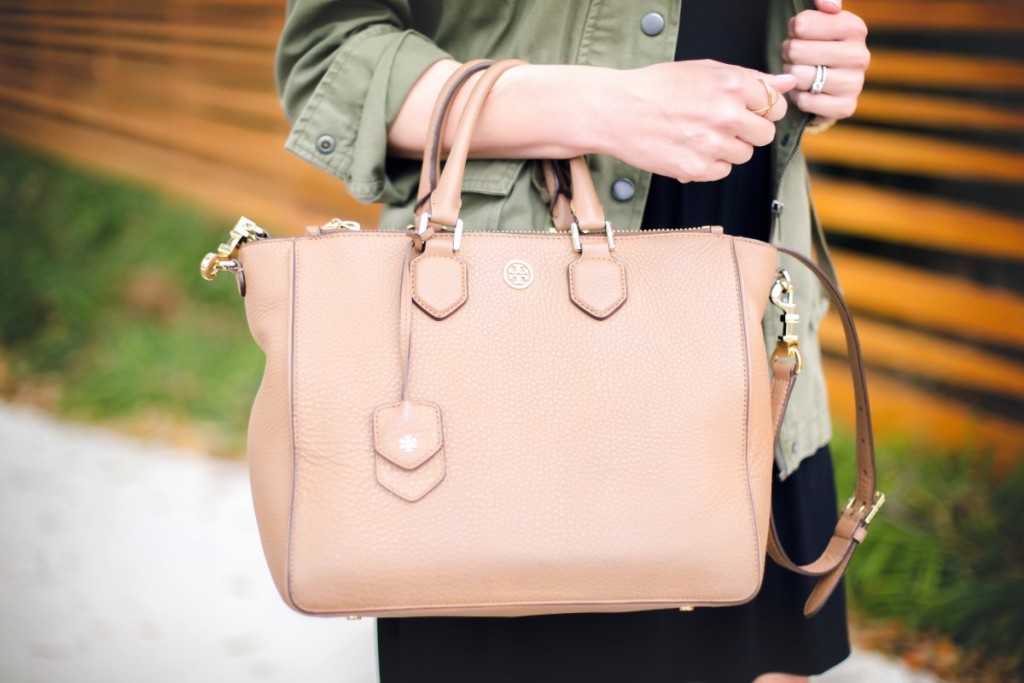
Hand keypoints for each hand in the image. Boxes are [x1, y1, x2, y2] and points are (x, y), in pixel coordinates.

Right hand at [600, 60, 797, 182]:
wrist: (617, 111)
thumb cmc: (656, 88)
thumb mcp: (704, 70)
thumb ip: (750, 77)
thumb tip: (786, 82)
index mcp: (731, 84)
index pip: (775, 104)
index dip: (763, 109)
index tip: (749, 111)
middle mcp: (726, 114)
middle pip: (765, 134)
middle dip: (748, 131)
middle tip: (722, 125)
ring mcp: (713, 144)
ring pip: (744, 155)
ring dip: (728, 148)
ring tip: (700, 135)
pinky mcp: (698, 169)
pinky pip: (722, 171)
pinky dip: (710, 164)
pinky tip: (690, 149)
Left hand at [782, 0, 869, 123]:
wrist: (827, 85)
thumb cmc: (817, 46)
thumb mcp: (818, 20)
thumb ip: (823, 1)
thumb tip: (829, 4)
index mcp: (855, 28)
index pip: (802, 25)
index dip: (792, 31)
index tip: (800, 35)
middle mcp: (860, 55)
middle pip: (796, 51)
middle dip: (788, 55)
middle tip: (797, 58)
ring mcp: (855, 83)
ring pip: (799, 77)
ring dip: (792, 77)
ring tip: (801, 73)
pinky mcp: (846, 107)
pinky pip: (806, 101)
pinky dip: (799, 98)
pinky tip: (807, 92)